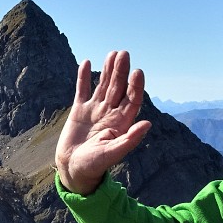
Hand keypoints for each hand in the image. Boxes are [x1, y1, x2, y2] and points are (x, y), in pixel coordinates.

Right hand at [54, 50, 151, 195]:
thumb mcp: (113, 154)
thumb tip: (148, 123)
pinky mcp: (79, 110)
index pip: (132, 100)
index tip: (137, 71)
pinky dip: (84, 77)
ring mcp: (95, 110)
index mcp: (122, 122)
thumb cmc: (94, 165)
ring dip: (107, 70)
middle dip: (121, 71)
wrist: (73, 169)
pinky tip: (86, 62)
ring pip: (103, 85)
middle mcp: (110, 113)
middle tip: (124, 54)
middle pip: (118, 88)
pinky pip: (82, 89)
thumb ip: (130, 139)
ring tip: (112, 54)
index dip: (135, 86)